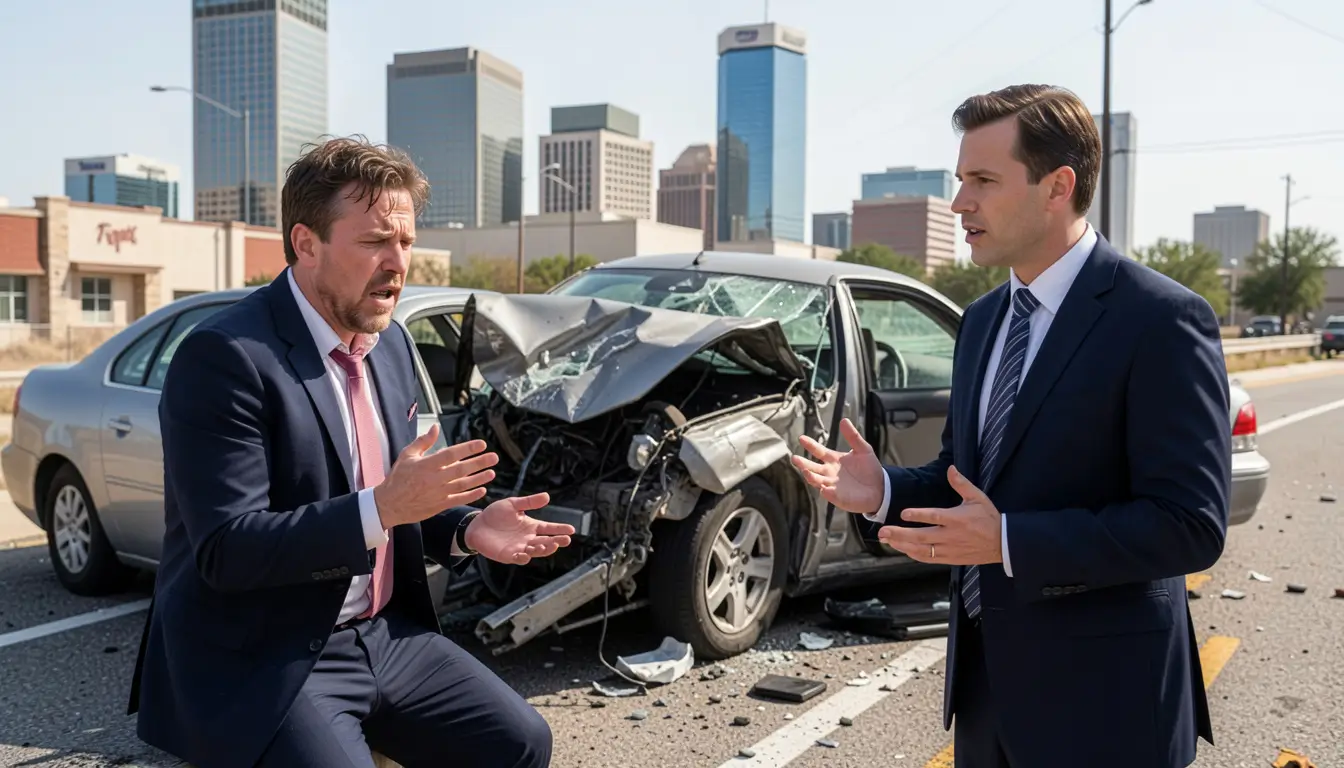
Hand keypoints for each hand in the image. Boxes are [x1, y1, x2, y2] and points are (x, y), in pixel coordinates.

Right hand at [373, 423, 498, 528]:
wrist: (389, 504)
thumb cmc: (398, 478)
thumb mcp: (406, 455)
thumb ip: (423, 441)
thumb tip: (435, 427)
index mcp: (426, 465)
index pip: (451, 454)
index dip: (467, 449)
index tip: (481, 444)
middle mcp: (434, 479)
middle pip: (461, 469)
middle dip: (479, 463)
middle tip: (494, 457)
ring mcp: (438, 493)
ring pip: (463, 485)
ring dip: (479, 479)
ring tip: (492, 472)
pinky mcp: (439, 505)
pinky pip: (459, 499)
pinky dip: (471, 495)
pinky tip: (482, 489)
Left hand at [464, 492, 575, 564]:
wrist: (476, 525)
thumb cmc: (495, 514)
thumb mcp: (513, 504)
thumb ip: (529, 502)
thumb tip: (547, 496)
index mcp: (531, 526)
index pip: (549, 528)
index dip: (560, 529)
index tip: (571, 529)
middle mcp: (528, 539)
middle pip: (546, 542)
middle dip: (557, 542)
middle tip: (565, 540)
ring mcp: (519, 548)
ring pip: (536, 552)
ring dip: (543, 550)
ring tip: (547, 545)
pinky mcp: (508, 555)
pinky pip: (519, 559)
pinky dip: (524, 558)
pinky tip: (527, 554)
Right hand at [792, 418, 885, 514]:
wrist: (880, 488)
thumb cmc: (870, 468)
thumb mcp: (863, 449)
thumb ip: (853, 436)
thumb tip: (844, 420)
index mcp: (833, 460)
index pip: (818, 451)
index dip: (810, 445)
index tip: (802, 438)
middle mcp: (829, 472)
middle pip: (812, 467)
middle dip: (803, 463)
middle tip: (795, 458)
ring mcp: (832, 485)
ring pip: (817, 481)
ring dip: (811, 477)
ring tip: (806, 471)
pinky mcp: (838, 497)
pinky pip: (830, 494)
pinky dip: (826, 492)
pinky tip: (823, 488)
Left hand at [877, 466, 1001, 564]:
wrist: (1002, 543)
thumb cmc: (988, 518)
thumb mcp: (978, 497)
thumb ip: (962, 483)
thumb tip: (951, 468)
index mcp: (957, 519)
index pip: (934, 517)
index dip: (918, 515)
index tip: (903, 513)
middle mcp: (951, 535)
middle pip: (922, 536)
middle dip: (900, 534)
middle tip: (883, 531)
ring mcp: (949, 549)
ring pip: (922, 550)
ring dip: (903, 545)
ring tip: (887, 540)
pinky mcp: (950, 559)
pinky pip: (929, 558)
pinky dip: (914, 554)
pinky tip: (902, 549)